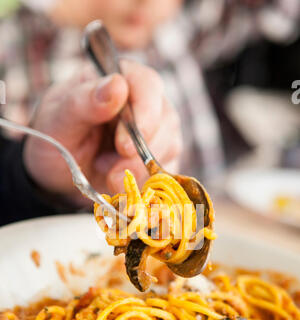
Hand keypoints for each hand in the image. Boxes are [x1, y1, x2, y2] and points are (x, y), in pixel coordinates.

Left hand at [24, 60, 181, 206]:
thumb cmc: (55, 139)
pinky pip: (167, 171)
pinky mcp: (160, 158)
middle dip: (139, 153)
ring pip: (169, 147)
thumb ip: (84, 101)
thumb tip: (117, 85)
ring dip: (139, 171)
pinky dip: (145, 184)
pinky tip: (122, 186)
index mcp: (117, 79)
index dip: (143, 115)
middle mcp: (143, 101)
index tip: (124, 147)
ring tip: (108, 178)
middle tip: (111, 173)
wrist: (57, 175)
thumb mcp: (58, 121)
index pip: (147, 85)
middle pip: (165, 119)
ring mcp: (156, 130)